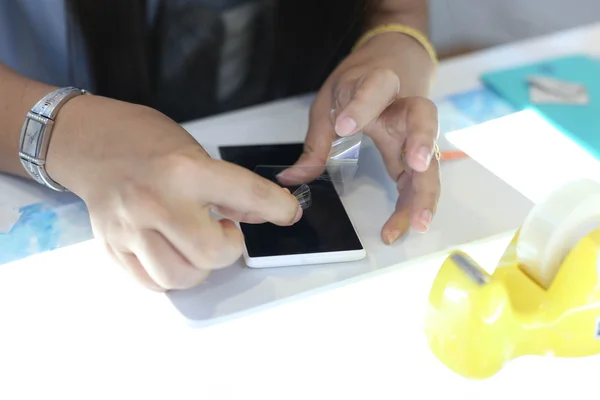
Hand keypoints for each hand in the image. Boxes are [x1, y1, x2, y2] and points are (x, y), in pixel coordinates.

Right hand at [45, 96, 301, 290]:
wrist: (89, 142)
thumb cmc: (145, 141)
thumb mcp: (195, 152)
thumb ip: (229, 187)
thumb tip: (264, 215)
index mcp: (185, 171)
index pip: (249, 196)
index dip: (278, 208)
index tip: (288, 213)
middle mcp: (157, 203)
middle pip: (212, 254)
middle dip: (229, 248)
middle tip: (223, 230)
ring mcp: (130, 229)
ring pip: (181, 277)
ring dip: (200, 266)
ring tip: (195, 243)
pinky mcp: (113, 248)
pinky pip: (152, 282)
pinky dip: (171, 274)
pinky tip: (171, 251)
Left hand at [288, 34, 439, 244]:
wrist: (394, 64)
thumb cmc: (359, 83)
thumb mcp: (329, 102)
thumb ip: (316, 141)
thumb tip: (292, 178)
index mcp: (377, 83)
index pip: (375, 88)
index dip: (362, 106)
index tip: (345, 127)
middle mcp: (404, 106)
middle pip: (422, 119)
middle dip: (421, 142)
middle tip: (417, 165)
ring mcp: (415, 131)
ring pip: (431, 156)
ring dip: (427, 189)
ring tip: (419, 219)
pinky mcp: (418, 153)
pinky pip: (422, 177)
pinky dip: (417, 202)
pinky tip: (410, 224)